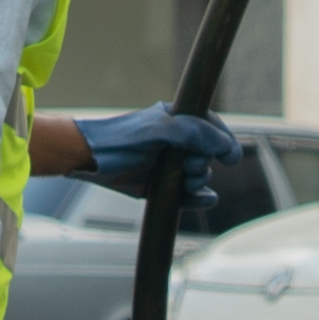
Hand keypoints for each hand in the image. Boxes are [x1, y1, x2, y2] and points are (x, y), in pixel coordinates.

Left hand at [78, 103, 244, 215]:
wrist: (88, 160)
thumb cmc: (117, 139)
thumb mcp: (159, 129)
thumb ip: (193, 132)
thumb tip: (224, 144)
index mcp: (175, 119)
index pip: (210, 126)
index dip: (222, 140)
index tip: (229, 155)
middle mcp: (174, 141)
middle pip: (207, 154)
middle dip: (203, 163)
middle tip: (189, 167)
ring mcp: (168, 164)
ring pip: (199, 175)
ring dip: (198, 181)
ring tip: (186, 182)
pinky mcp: (161, 186)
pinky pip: (188, 195)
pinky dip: (198, 199)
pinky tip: (204, 200)